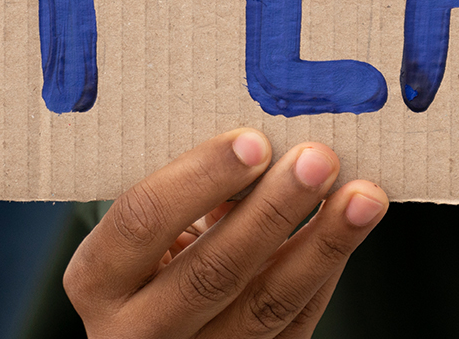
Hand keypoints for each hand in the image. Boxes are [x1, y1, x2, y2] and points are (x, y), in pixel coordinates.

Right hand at [63, 129, 388, 338]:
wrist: (154, 338)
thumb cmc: (146, 265)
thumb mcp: (142, 235)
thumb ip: (187, 196)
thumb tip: (263, 140)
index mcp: (96, 282)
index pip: (142, 221)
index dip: (200, 178)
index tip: (254, 140)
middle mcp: (135, 333)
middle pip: (211, 271)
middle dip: (272, 211)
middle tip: (317, 160)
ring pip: (266, 306)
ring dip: (322, 245)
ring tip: (361, 196)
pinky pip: (294, 323)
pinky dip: (325, 270)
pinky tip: (349, 228)